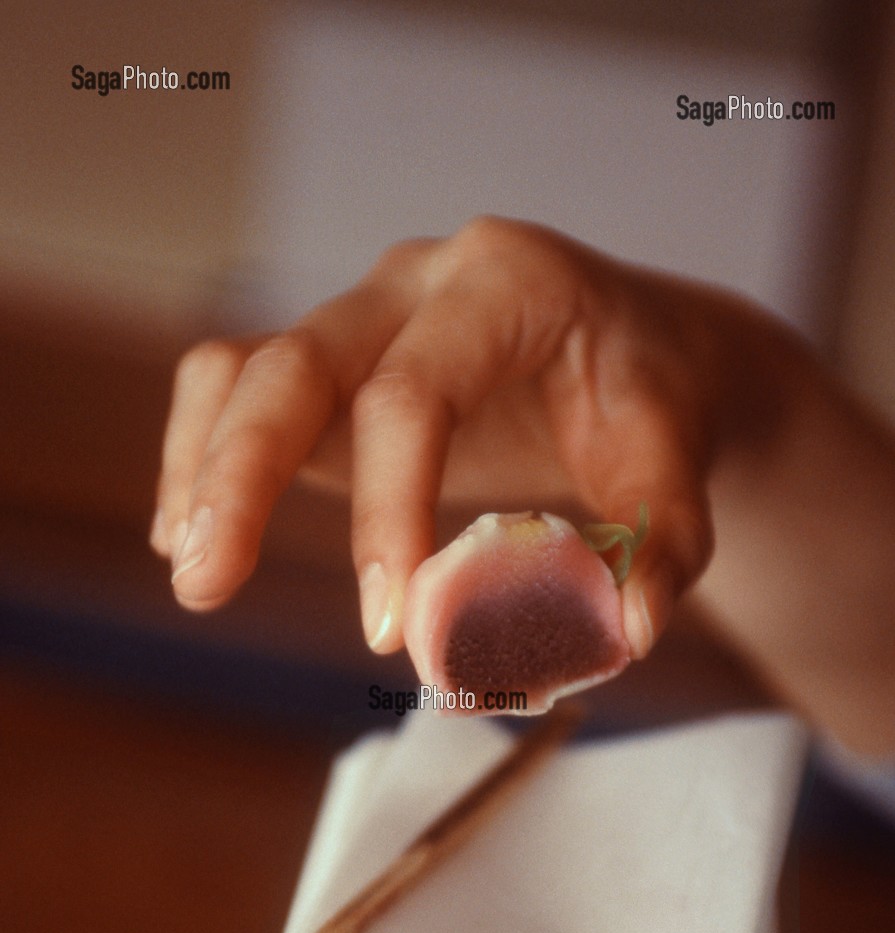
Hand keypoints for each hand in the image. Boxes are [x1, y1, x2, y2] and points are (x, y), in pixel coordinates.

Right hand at [152, 217, 749, 656]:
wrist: (635, 353)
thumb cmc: (650, 404)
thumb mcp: (675, 466)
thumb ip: (659, 547)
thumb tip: (623, 633)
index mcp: (508, 284)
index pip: (414, 395)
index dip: (388, 513)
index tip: (391, 628)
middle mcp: (419, 286)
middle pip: (299, 363)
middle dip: (244, 478)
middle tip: (208, 588)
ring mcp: (364, 318)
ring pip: (246, 370)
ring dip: (206, 471)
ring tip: (194, 573)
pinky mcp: (334, 364)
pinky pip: (237, 388)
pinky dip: (204, 457)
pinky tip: (190, 535)